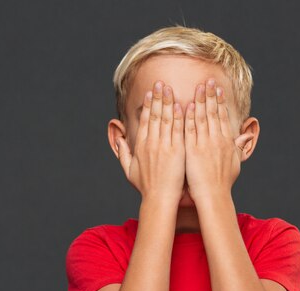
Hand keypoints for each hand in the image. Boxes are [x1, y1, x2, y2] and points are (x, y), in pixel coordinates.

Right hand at [116, 80, 185, 203]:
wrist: (159, 199)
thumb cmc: (146, 187)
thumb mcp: (129, 170)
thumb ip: (122, 153)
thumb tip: (119, 140)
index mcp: (141, 146)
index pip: (145, 120)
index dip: (148, 105)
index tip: (151, 92)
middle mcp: (151, 143)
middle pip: (155, 115)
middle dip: (158, 97)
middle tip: (160, 82)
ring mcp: (164, 146)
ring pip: (166, 119)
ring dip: (168, 102)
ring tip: (170, 88)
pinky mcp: (177, 151)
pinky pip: (178, 130)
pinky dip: (179, 116)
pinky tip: (180, 105)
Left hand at [183, 78, 254, 202]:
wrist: (213, 196)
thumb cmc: (223, 183)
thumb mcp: (235, 163)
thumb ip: (238, 147)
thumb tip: (245, 137)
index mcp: (226, 141)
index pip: (222, 116)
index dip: (219, 101)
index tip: (217, 88)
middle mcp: (216, 140)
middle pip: (212, 112)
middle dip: (210, 95)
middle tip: (208, 80)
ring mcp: (204, 144)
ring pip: (201, 117)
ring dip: (199, 100)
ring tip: (197, 87)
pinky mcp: (192, 150)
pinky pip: (189, 129)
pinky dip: (187, 116)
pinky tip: (184, 105)